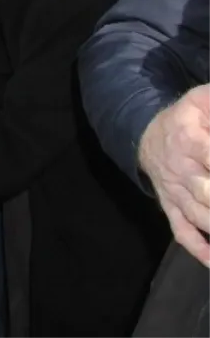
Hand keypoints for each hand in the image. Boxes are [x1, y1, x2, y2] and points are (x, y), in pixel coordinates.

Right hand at [139, 85, 209, 264]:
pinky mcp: (170, 206)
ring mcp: (173, 191)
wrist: (145, 134)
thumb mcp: (201, 100)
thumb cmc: (186, 118)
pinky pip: (181, 231)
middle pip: (206, 193)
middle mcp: (179, 169)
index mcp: (188, 139)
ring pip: (199, 216)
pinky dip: (198, 248)